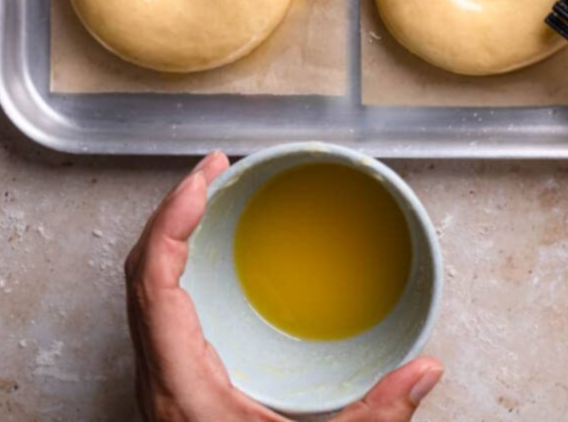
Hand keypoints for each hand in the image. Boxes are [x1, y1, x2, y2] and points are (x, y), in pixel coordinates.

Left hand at [125, 152, 442, 421]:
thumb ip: (374, 419)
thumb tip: (427, 369)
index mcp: (181, 387)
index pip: (153, 281)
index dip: (173, 218)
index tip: (207, 175)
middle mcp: (159, 382)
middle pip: (140, 275)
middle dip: (173, 211)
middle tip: (213, 170)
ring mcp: (161, 388)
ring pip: (143, 294)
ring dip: (171, 238)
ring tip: (208, 201)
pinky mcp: (172, 394)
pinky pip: (157, 314)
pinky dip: (175, 271)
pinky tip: (207, 264)